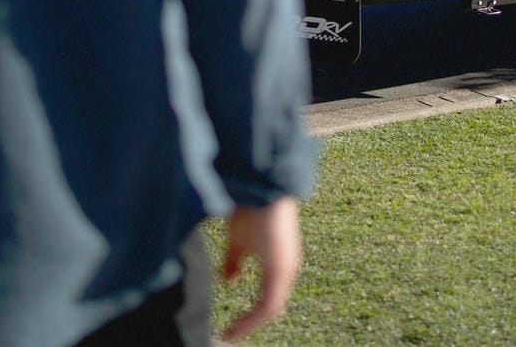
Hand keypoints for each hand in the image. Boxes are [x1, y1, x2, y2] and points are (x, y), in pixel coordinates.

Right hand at [219, 196, 301, 340]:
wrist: (259, 185)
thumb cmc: (250, 207)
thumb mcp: (237, 240)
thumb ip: (233, 262)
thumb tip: (228, 280)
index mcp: (278, 262)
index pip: (267, 300)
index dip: (249, 316)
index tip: (230, 329)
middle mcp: (287, 268)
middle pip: (271, 308)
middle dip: (249, 324)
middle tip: (230, 335)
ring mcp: (286, 268)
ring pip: (271, 308)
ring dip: (250, 323)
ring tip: (231, 334)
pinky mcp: (280, 268)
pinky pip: (269, 304)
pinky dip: (252, 318)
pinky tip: (238, 325)